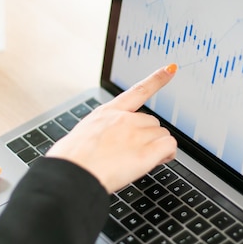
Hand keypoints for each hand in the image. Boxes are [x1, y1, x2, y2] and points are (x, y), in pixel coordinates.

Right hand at [47, 63, 177, 192]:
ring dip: (157, 147)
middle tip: (135, 153)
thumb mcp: (84, 135)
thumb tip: (111, 143)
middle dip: (149, 137)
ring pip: (162, 135)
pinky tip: (158, 160)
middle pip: (153, 122)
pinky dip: (168, 154)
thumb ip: (103, 133)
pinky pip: (170, 146)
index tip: (170, 68)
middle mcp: (124, 119)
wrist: (72, 174)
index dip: (157, 79)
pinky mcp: (146, 152)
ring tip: (138, 162)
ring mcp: (136, 134)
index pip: (137, 91)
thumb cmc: (72, 160)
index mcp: (107, 112)